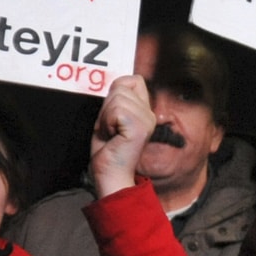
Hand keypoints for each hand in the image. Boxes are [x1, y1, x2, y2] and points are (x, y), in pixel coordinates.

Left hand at [88, 75, 152, 196]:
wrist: (110, 175)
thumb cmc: (107, 151)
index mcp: (145, 112)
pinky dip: (107, 122)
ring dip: (106, 116)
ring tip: (112, 134)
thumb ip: (116, 100)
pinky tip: (113, 137)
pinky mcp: (140, 127)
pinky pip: (116, 110)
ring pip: (118, 98)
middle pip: (122, 86)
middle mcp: (150, 115)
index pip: (133, 80)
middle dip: (107, 107)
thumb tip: (117, 83)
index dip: (116, 93)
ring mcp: (147, 120)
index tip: (112, 117)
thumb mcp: (110, 119)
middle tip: (110, 129)